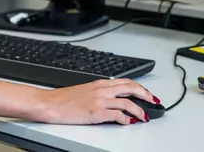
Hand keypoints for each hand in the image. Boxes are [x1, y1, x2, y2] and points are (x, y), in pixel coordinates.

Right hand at [39, 79, 158, 124]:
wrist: (50, 104)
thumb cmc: (63, 99)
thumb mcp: (84, 91)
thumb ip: (99, 92)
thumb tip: (111, 99)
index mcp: (99, 83)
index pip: (125, 82)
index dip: (139, 87)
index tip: (146, 93)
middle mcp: (101, 90)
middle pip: (130, 88)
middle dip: (145, 95)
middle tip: (153, 101)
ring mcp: (100, 101)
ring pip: (127, 102)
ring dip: (139, 110)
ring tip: (144, 116)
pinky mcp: (96, 113)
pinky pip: (117, 115)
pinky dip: (126, 119)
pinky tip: (128, 122)